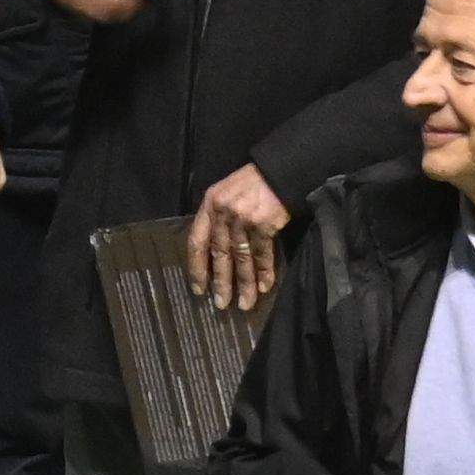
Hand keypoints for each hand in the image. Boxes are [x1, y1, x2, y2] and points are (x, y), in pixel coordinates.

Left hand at [186, 163, 288, 314]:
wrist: (278, 170)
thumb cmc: (251, 183)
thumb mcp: (224, 194)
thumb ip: (216, 218)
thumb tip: (211, 251)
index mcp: (209, 205)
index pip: (196, 241)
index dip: (196, 267)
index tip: (198, 288)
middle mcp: (223, 214)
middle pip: (219, 254)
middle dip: (220, 282)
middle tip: (220, 304)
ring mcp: (244, 219)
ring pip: (241, 258)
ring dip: (243, 284)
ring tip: (243, 304)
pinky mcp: (265, 224)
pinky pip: (262, 254)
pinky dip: (263, 272)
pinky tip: (263, 287)